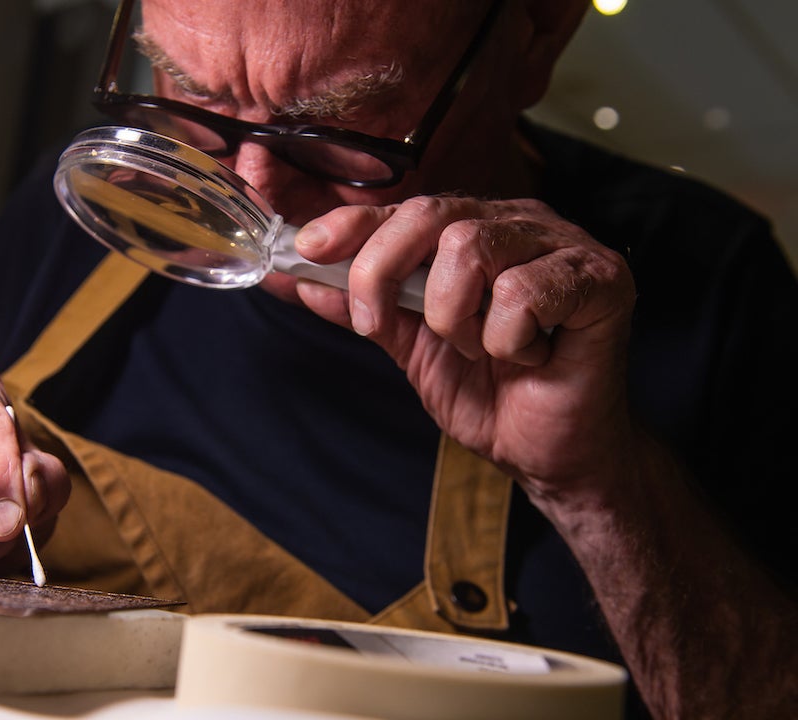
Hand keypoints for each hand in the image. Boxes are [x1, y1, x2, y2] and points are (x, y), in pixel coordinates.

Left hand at [293, 196, 636, 496]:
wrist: (549, 453)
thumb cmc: (490, 393)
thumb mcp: (411, 348)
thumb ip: (365, 307)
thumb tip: (299, 279)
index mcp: (474, 230)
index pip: (405, 209)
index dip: (352, 224)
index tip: (306, 248)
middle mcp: (516, 224)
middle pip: (431, 213)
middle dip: (382, 271)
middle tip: (375, 323)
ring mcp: (562, 243)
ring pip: (470, 247)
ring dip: (455, 318)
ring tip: (479, 349)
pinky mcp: (601, 277)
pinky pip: (524, 291)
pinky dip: (508, 339)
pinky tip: (529, 356)